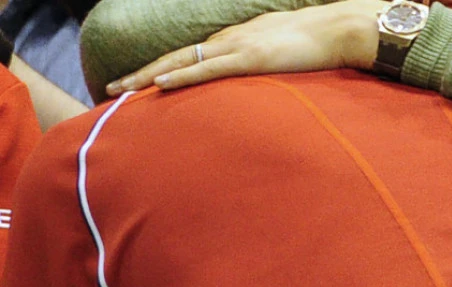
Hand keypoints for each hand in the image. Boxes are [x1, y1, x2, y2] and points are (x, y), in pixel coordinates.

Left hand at [106, 0, 382, 95]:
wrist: (337, 30)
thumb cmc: (315, 43)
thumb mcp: (282, 53)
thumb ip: (264, 65)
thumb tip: (257, 80)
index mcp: (236, 40)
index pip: (191, 56)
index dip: (164, 69)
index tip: (142, 83)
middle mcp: (229, 40)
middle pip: (176, 57)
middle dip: (142, 73)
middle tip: (113, 87)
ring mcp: (237, 48)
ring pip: (184, 62)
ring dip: (150, 76)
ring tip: (122, 89)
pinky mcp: (250, 59)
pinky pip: (209, 69)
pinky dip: (183, 76)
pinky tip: (161, 84)